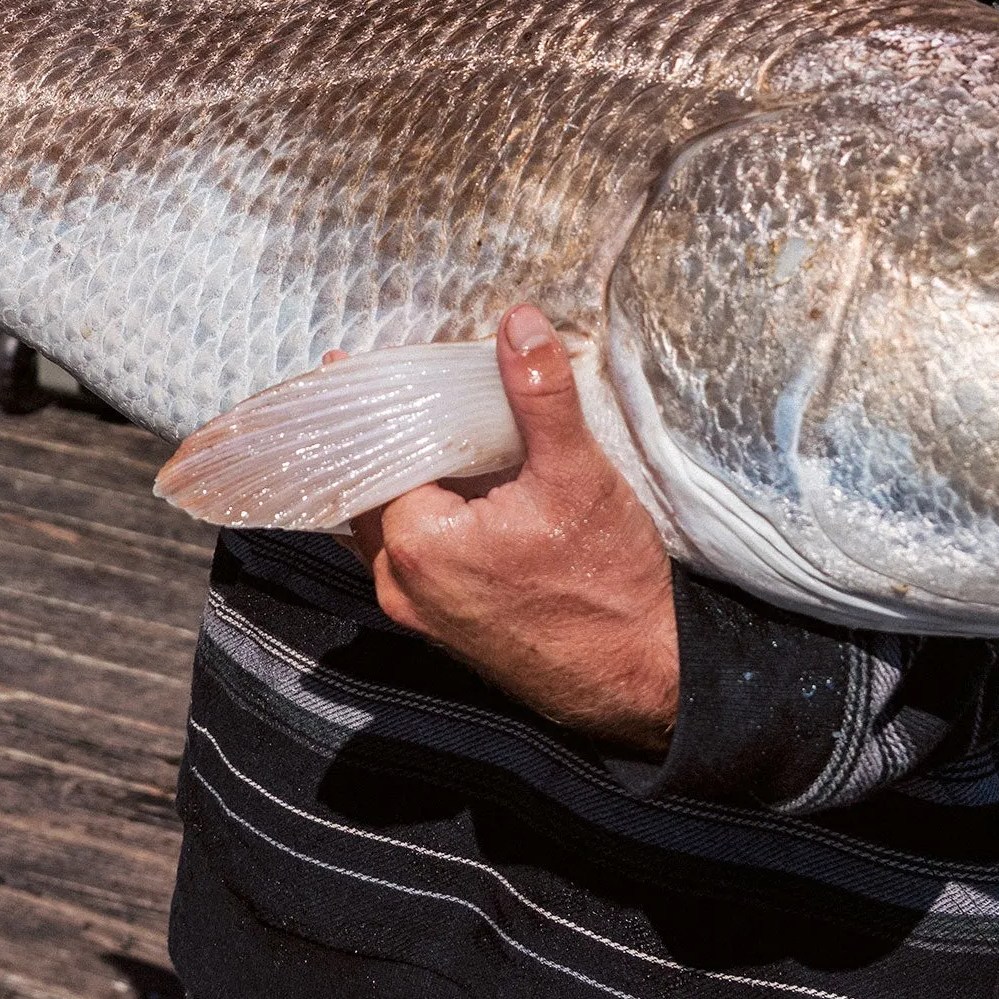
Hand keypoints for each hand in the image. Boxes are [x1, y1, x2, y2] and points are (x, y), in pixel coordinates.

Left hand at [349, 306, 679, 751]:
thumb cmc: (609, 582)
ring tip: (416, 426)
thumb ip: (539, 393)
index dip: (373, 407)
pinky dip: (418, 516)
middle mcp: (403, 587)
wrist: (644, 677)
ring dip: (399, 479)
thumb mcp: (577, 472)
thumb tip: (517, 321)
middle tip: (385, 384)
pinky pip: (410, 558)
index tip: (353, 364)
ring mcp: (422, 615)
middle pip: (372, 492)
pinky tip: (450, 487)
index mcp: (418, 545)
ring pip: (386, 528)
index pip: (373, 455)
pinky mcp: (447, 631)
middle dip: (382, 439)